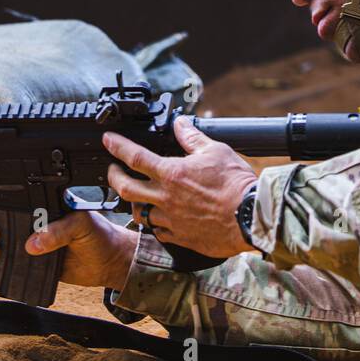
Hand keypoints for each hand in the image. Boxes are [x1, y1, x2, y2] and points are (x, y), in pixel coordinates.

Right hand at [0, 196, 136, 290]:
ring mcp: (30, 239)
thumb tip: (33, 243)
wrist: (108, 263)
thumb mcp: (81, 225)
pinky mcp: (31, 259)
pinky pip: (7, 257)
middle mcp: (34, 219)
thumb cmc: (100, 236)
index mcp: (45, 203)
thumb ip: (58, 231)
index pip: (15, 195)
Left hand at [103, 116, 257, 259]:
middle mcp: (166, 198)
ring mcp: (171, 220)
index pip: (135, 156)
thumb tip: (180, 124)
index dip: (117, 146)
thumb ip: (192, 138)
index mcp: (172, 174)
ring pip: (139, 212)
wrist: (251, 217)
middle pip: (126, 188)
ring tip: (135, 195)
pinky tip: (159, 217)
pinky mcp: (180, 237)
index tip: (108, 141)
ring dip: (133, 201)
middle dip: (113, 177)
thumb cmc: (236, 184)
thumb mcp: (216, 151)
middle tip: (112, 170)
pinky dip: (154, 222)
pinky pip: (158, 231)